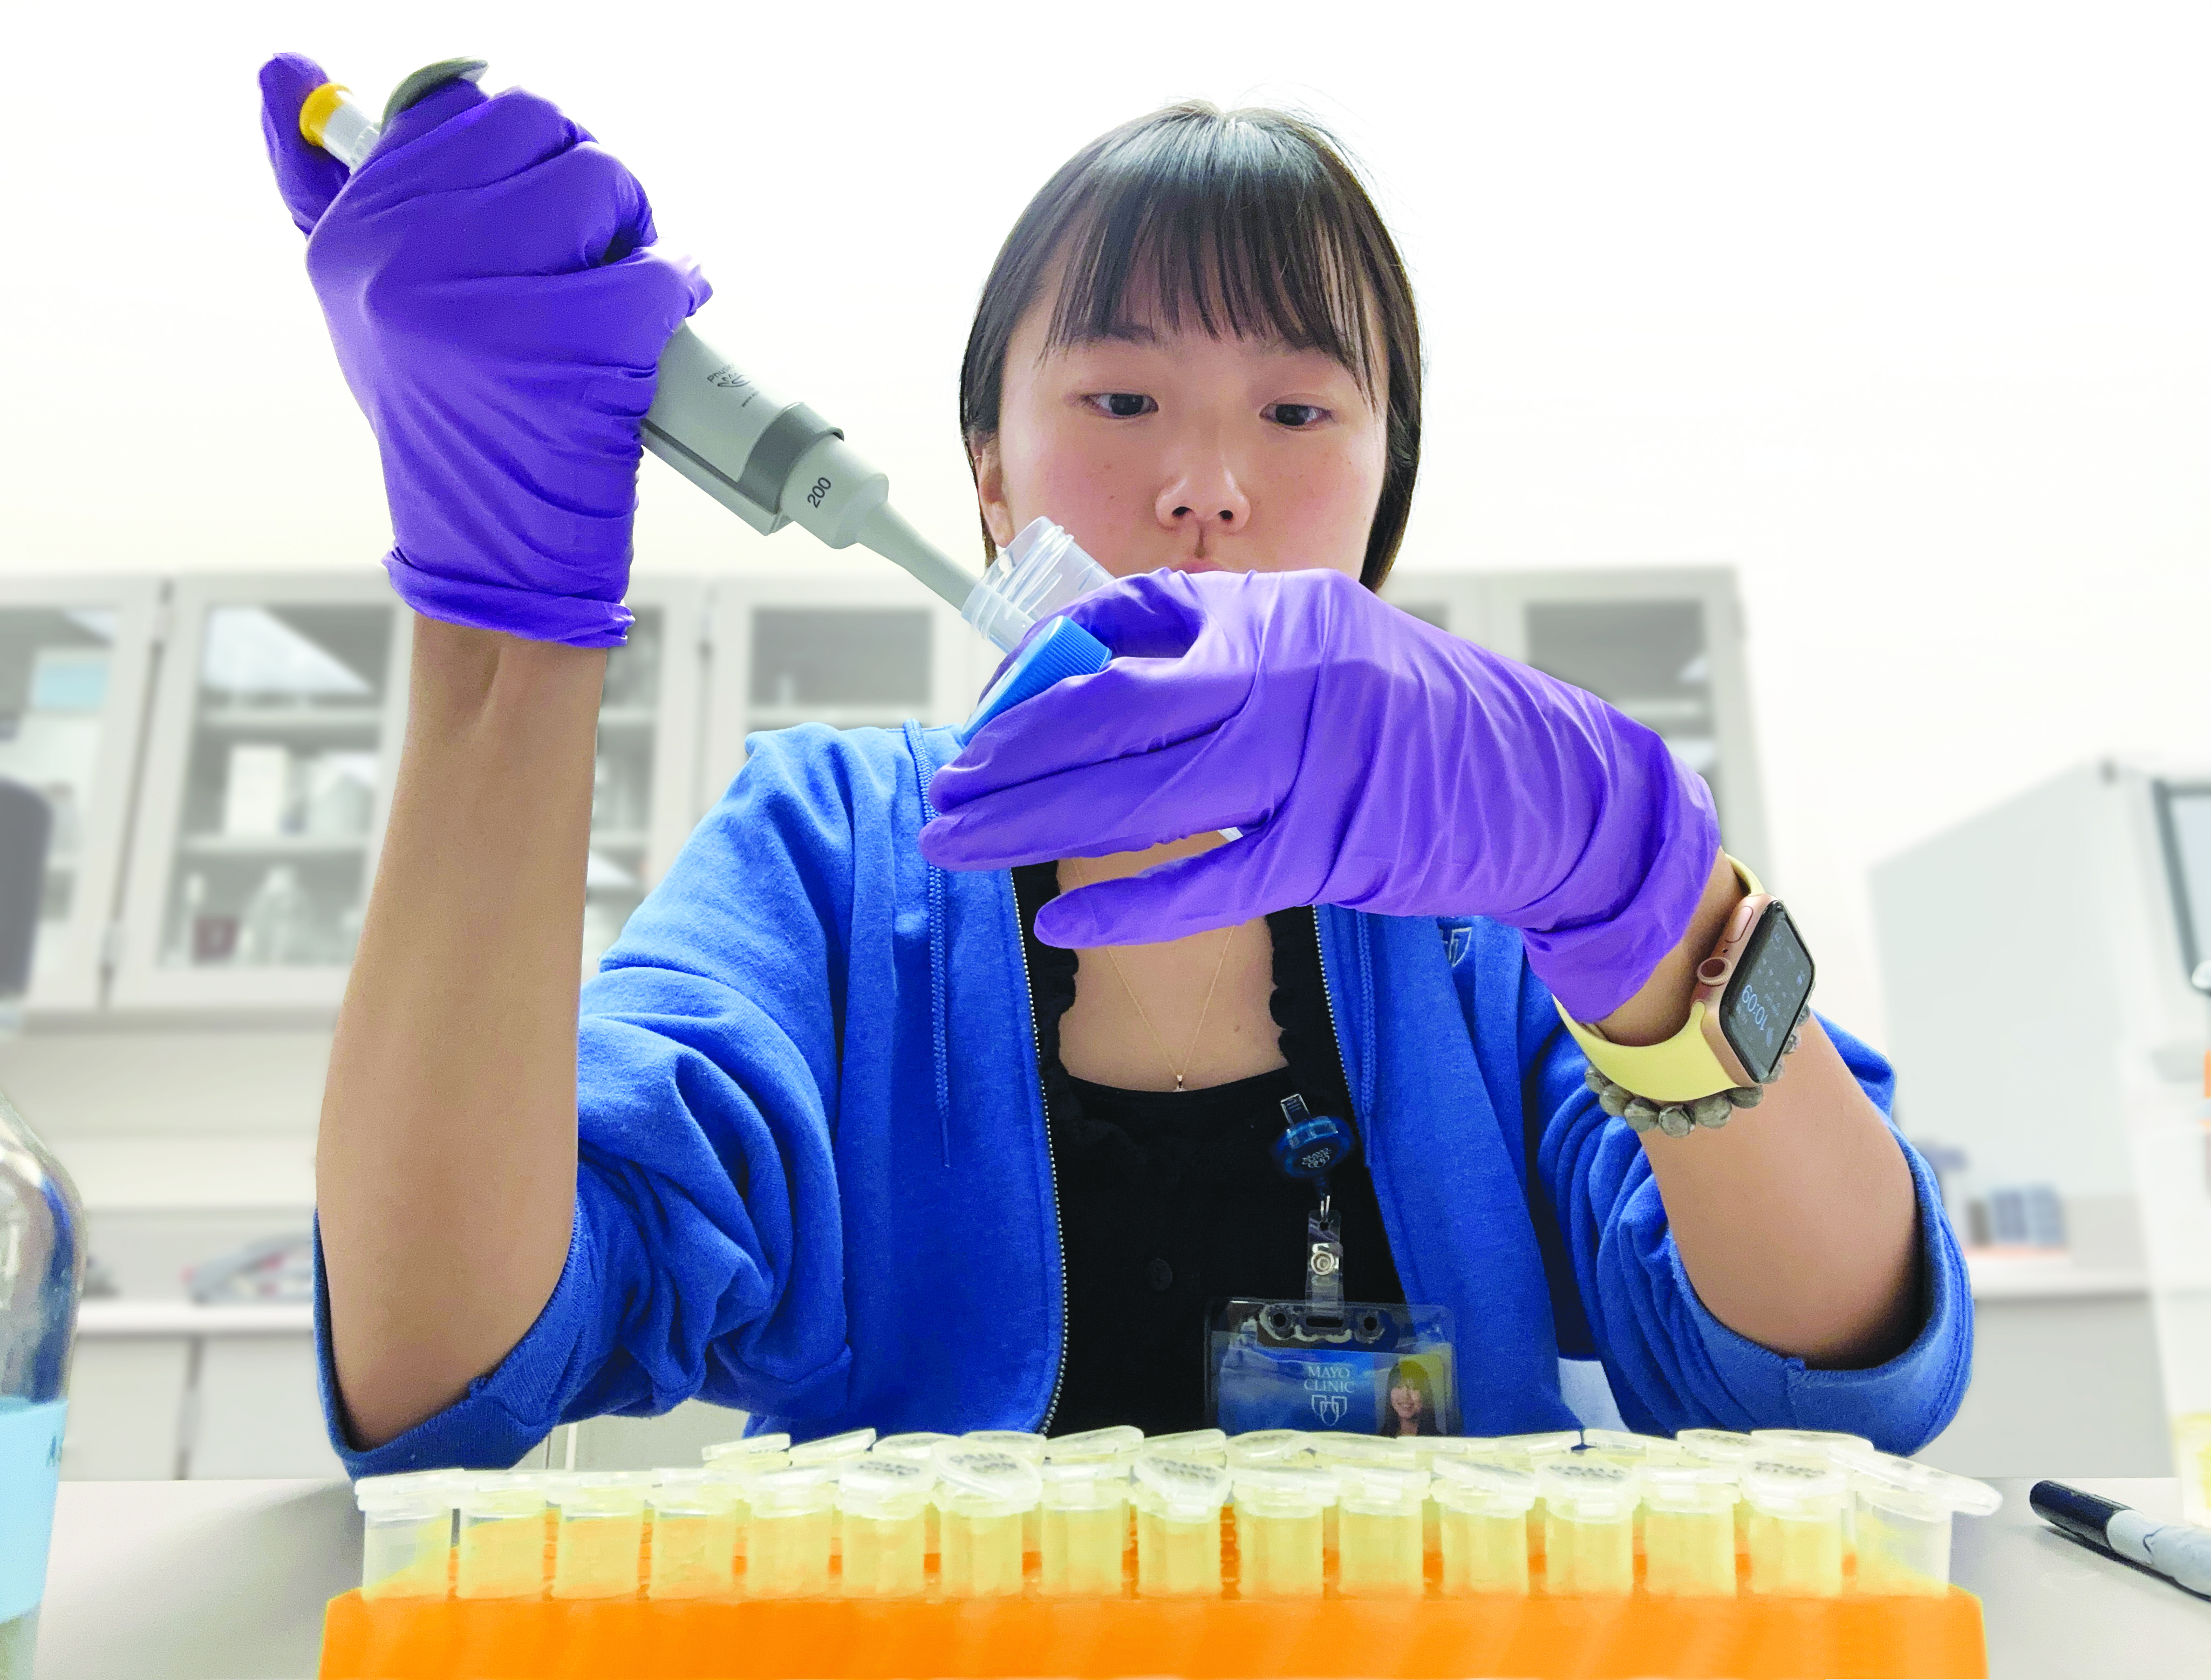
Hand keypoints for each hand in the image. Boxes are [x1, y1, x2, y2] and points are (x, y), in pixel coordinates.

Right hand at [255, 55, 708, 646]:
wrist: (488, 560)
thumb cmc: (451, 427)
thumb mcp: (370, 306)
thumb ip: (333, 190)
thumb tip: (287, 72)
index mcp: (350, 237)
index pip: (454, 107)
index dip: (521, 149)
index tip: (537, 201)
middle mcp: (401, 260)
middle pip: (539, 128)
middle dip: (587, 179)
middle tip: (597, 242)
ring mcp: (482, 302)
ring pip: (603, 184)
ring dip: (637, 231)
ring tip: (625, 289)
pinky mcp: (566, 344)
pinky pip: (655, 270)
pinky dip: (676, 293)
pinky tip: (657, 332)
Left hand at [918, 567, 1719, 1020]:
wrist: (1547, 782)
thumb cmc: (1416, 715)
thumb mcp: (1319, 641)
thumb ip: (1213, 645)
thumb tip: (1081, 664)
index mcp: (1274, 614)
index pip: (1121, 629)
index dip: (1034, 680)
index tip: (985, 724)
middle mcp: (1287, 675)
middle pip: (1110, 715)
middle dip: (1008, 758)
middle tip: (944, 795)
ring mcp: (1313, 762)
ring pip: (1142, 797)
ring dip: (1034, 825)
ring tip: (959, 843)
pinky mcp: (1333, 847)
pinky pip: (1207, 880)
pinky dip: (1128, 903)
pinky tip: (1061, 916)